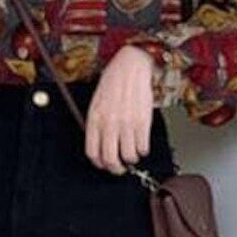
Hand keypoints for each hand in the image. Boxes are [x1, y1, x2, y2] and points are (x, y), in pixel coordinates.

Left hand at [86, 44, 154, 173]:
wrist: (130, 67)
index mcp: (95, 119)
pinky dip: (143, 150)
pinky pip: (143, 147)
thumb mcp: (96, 103)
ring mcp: (126, 124)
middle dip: (116, 169)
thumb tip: (100, 145)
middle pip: (110, 159)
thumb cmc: (113, 82)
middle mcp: (109, 124)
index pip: (93, 152)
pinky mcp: (143, 122)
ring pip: (129, 156)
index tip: (105, 164)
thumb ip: (96, 124)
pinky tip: (142, 144)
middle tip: (120, 168)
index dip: (99, 163)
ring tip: (133, 154)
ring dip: (132, 159)